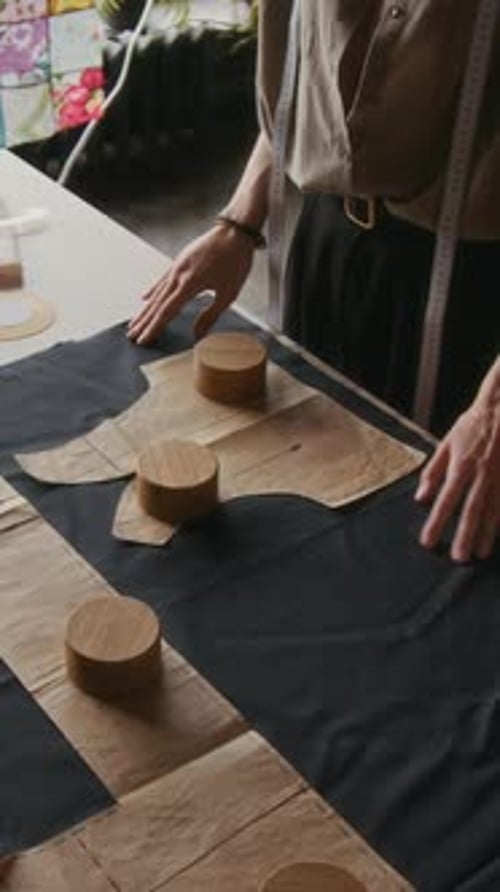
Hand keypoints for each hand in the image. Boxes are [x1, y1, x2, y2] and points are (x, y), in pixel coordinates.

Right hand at [127, 224, 254, 344]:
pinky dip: (153, 290)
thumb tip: (197, 335)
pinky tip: (145, 298)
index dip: (153, 328)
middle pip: (156, 304)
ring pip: (157, 293)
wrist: (234, 232)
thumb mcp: (228, 294)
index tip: (143, 340)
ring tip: (134, 323)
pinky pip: (162, 279)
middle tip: (132, 337)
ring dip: (144, 310)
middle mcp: (178, 275)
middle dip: (143, 322)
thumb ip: (210, 316)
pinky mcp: (179, 261)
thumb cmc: (235, 261)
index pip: (166, 312)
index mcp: (190, 284)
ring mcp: (177, 267)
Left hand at [415, 399, 499, 561]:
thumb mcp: (448, 444)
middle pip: (471, 510)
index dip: (436, 522)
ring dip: (487, 533)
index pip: (446, 500)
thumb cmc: (474, 425)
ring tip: (480, 553)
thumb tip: (421, 497)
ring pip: (494, 510)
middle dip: (464, 535)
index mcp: (462, 465)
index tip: (428, 541)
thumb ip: (434, 472)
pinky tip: (498, 533)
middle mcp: (482, 474)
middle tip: (459, 557)